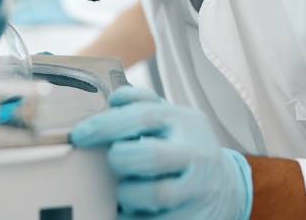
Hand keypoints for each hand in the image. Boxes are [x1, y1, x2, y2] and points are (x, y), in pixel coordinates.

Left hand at [70, 86, 252, 218]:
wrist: (226, 188)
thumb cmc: (185, 148)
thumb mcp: (173, 118)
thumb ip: (144, 103)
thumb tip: (114, 98)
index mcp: (186, 123)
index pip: (145, 117)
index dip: (107, 124)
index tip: (80, 135)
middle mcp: (196, 154)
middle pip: (150, 156)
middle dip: (120, 159)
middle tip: (115, 162)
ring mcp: (197, 189)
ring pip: (154, 193)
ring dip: (127, 193)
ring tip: (126, 189)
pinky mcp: (193, 219)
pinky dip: (132, 216)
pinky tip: (130, 209)